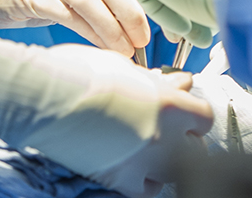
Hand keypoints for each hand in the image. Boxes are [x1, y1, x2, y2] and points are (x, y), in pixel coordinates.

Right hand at [87, 70, 213, 197]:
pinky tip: (137, 168)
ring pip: (175, 172)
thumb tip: (177, 83)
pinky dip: (146, 181)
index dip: (194, 113)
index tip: (185, 111)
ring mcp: (144, 163)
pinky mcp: (121, 180)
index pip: (204, 117)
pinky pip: (147, 190)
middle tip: (168, 128)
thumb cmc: (81, 73)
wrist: (46, 97)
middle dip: (186, 138)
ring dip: (169, 161)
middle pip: (196, 148)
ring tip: (152, 149)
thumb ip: (157, 81)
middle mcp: (165, 138)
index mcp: (170, 105)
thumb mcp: (125, 67)